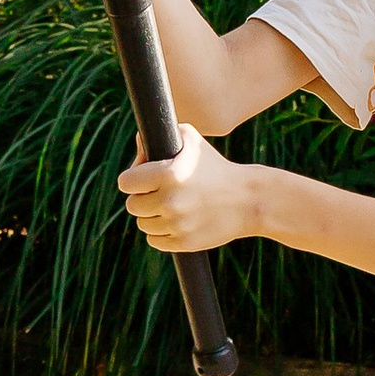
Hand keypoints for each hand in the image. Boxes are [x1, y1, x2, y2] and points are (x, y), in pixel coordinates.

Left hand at [117, 127, 257, 252]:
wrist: (248, 200)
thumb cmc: (216, 167)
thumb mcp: (192, 141)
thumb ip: (162, 133)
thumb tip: (139, 143)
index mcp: (168, 174)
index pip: (125, 183)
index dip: (133, 180)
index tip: (142, 180)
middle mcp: (170, 201)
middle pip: (132, 206)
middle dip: (143, 199)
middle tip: (158, 194)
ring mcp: (176, 224)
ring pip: (143, 225)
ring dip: (152, 217)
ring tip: (169, 207)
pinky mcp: (184, 242)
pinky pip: (155, 241)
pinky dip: (162, 233)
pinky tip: (175, 222)